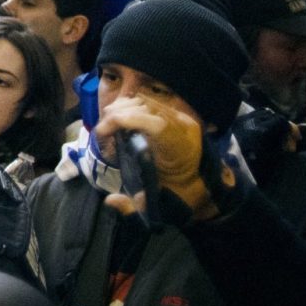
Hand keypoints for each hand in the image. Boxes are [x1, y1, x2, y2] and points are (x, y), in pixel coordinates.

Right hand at [97, 94, 218, 221]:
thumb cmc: (182, 193)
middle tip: (101, 132)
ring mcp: (179, 117)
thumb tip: (111, 201)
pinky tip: (118, 119)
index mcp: (182, 149)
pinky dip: (129, 107)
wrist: (204, 184)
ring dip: (120, 109)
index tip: (104, 132)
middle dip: (117, 115)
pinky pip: (147, 101)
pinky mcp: (173, 113)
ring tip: (107, 125)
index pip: (157, 124)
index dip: (127, 120)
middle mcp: (183, 127)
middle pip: (146, 107)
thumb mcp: (161, 204)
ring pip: (145, 101)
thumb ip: (137, 205)